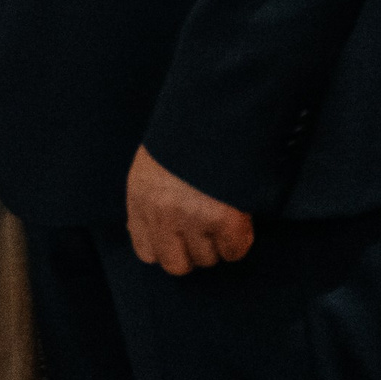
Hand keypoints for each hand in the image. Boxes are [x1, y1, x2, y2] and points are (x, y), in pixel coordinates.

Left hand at [125, 145, 253, 274]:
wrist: (213, 113)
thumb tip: (155, 233)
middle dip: (193, 254)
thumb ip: (151, 199)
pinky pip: (234, 250)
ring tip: (223, 216)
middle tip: (206, 234)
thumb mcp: (153, 165)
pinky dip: (240, 240)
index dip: (166, 248)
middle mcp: (162, 215)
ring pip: (208, 259)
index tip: (180, 239)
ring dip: (218, 243)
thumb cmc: (183, 138)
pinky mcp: (224, 220)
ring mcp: (193, 220)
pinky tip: (239, 220)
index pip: (146, 252)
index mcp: (140, 199)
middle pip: (177, 265)